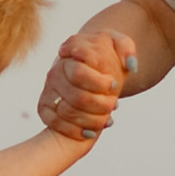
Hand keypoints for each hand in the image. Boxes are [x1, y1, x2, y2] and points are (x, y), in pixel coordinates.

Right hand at [39, 23, 133, 137]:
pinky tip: (91, 132)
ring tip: (108, 119)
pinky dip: (75, 131)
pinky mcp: (44, 106)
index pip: (80, 72)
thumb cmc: (104, 54)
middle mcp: (56, 70)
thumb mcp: (118, 43)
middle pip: (78, 97)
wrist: (86, 65)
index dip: (100, 83)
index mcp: (71, 51)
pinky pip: (56, 123)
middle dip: (101, 105)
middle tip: (114, 104)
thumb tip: (130, 65)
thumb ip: (127, 48)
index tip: (113, 84)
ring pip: (69, 112)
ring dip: (92, 120)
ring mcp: (49, 89)